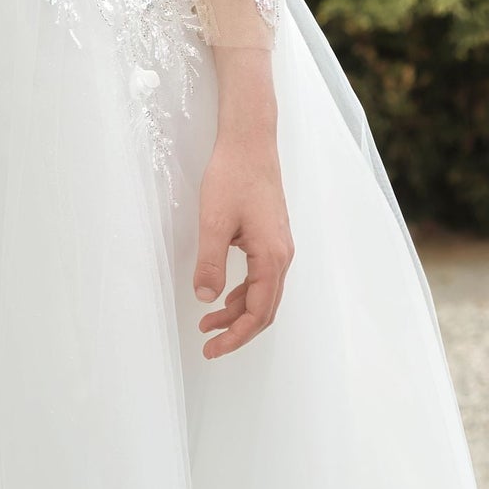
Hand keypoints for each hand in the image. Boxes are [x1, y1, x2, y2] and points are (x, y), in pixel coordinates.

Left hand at [193, 116, 293, 358]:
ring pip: (263, 293)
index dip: (235, 336)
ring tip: (208, 321)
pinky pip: (261, 276)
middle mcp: (282, 255)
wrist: (250, 140)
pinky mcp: (272, 236)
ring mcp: (279, 245)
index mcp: (271, 257)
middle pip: (265, 309)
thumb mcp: (214, 220)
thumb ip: (210, 262)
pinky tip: (224, 293)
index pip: (257, 312)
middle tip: (209, 344)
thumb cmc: (233, 175)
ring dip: (238, 311)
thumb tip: (206, 299)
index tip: (211, 347)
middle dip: (238, 330)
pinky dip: (243, 292)